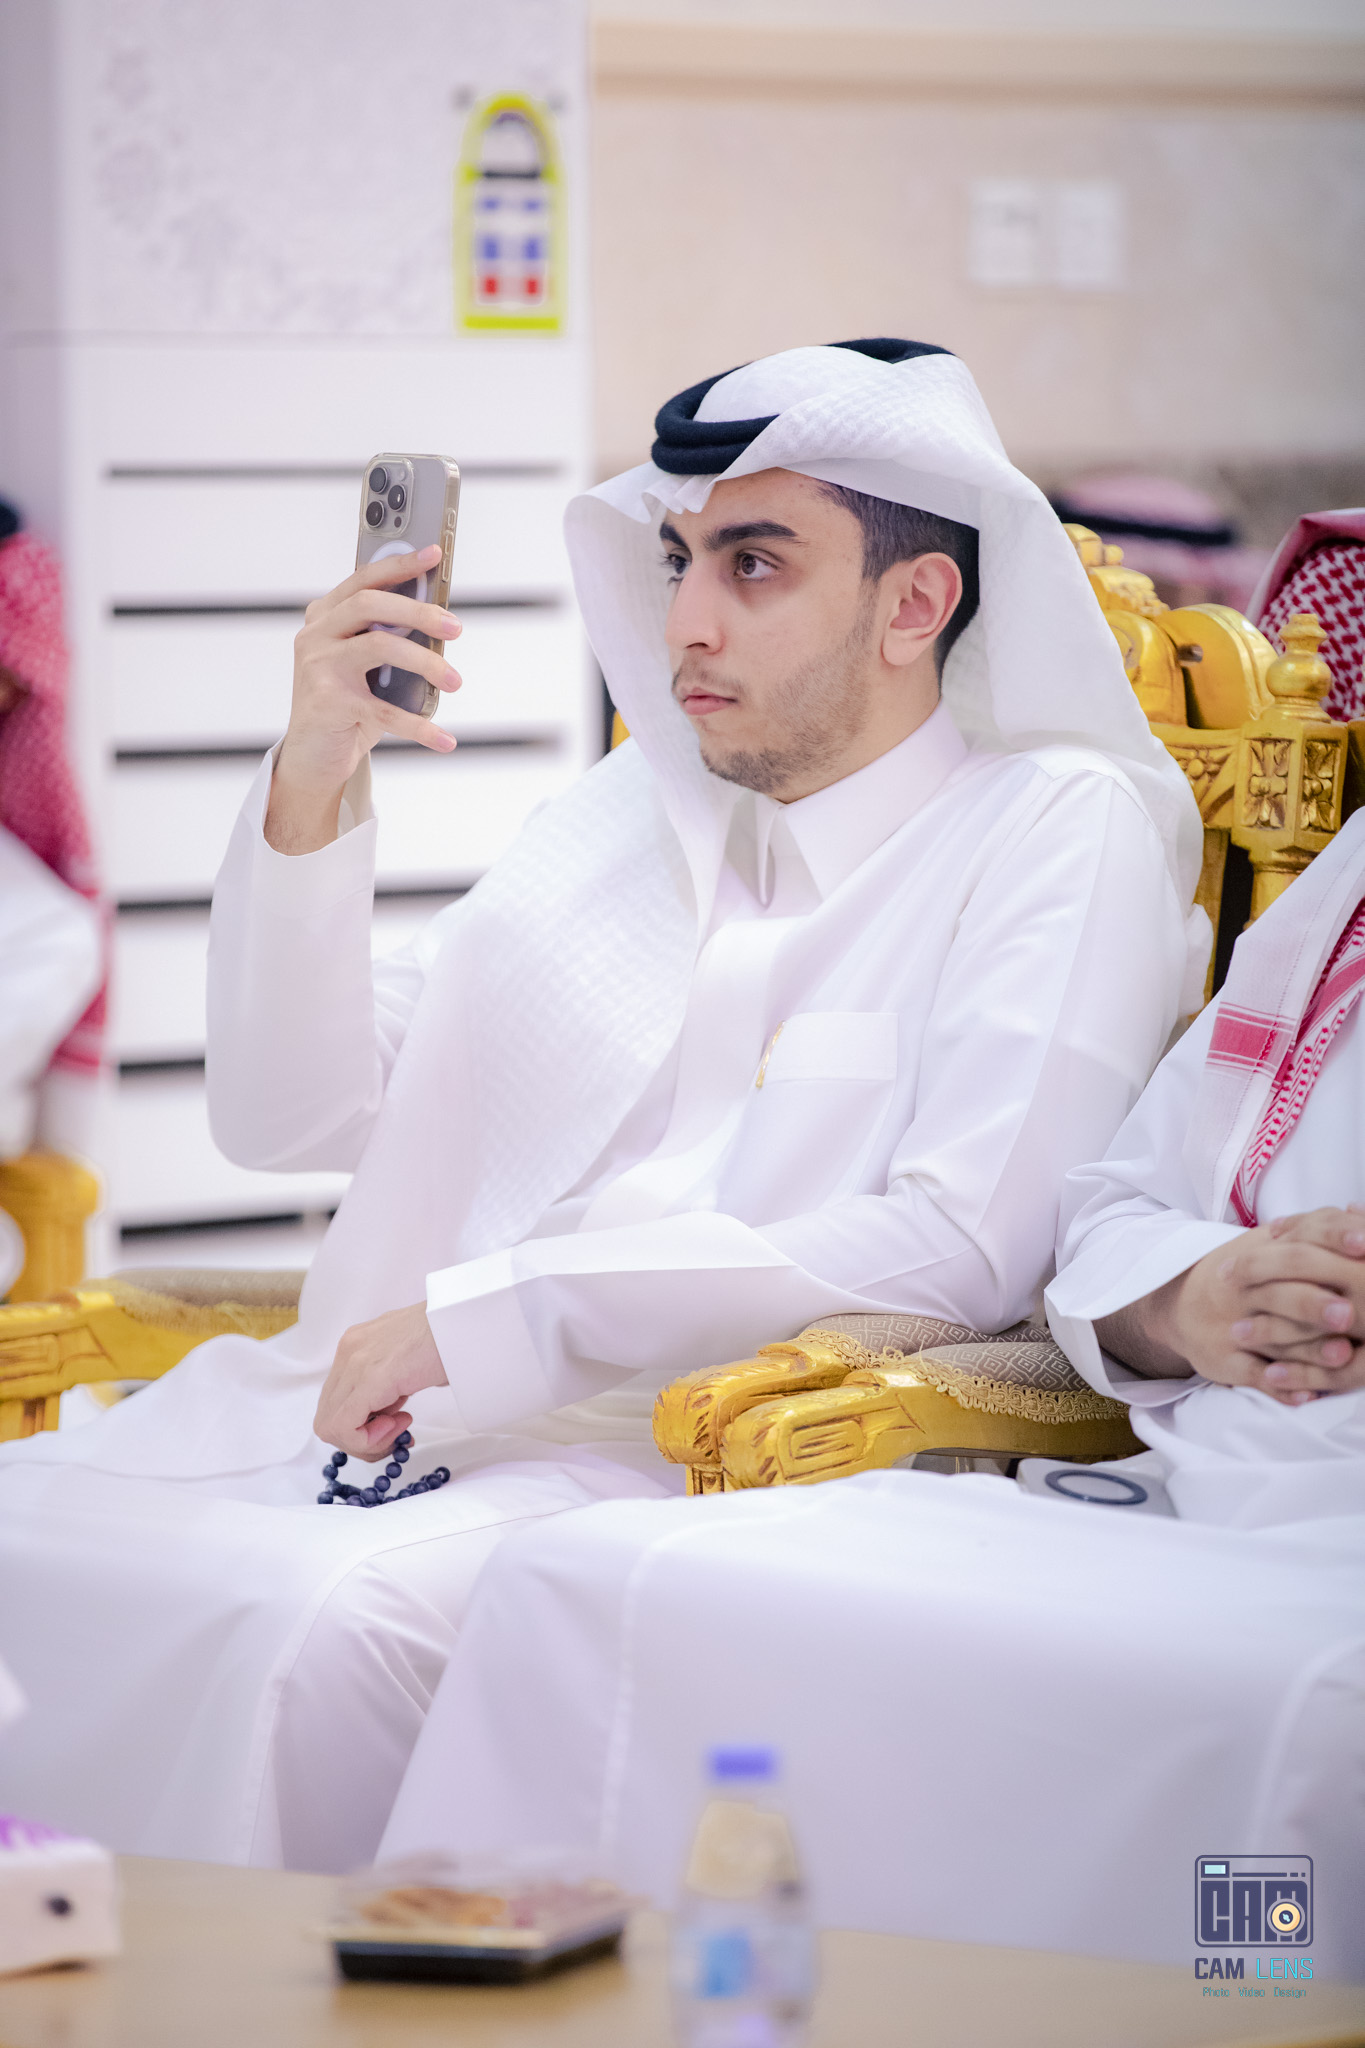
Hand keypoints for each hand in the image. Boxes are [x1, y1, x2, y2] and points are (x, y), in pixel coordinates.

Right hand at [266, 545, 462, 853]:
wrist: (312, 756)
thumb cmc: (347, 704)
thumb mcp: (365, 665)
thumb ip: (388, 637)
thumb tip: (440, 621)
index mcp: (324, 617)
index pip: (363, 580)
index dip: (399, 565)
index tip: (434, 554)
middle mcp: (315, 635)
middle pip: (370, 606)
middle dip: (418, 611)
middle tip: (456, 627)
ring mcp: (317, 668)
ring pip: (379, 647)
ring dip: (426, 662)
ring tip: (455, 680)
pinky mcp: (328, 705)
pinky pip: (384, 712)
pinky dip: (420, 727)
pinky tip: (445, 739)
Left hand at [313, 1303, 448, 1459]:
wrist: (466, 1318)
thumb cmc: (448, 1335)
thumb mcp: (406, 1360)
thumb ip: (387, 1384)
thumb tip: (385, 1414)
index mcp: (357, 1346)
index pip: (337, 1402)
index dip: (360, 1425)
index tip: (392, 1425)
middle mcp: (348, 1352)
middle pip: (328, 1417)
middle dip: (361, 1438)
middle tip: (395, 1431)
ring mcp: (354, 1362)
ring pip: (331, 1427)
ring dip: (366, 1440)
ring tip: (401, 1423)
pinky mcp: (369, 1378)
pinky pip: (345, 1427)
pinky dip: (367, 1440)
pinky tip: (399, 1424)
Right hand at [1101, 1206, 1364, 1404]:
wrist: (1178, 1304)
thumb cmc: (1244, 1273)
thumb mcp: (1269, 1243)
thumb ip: (1316, 1229)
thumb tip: (1360, 1212)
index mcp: (1263, 1251)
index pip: (1300, 1238)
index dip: (1332, 1240)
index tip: (1363, 1245)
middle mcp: (1246, 1287)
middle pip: (1283, 1292)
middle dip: (1316, 1302)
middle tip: (1348, 1312)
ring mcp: (1233, 1324)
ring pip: (1273, 1338)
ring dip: (1309, 1349)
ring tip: (1343, 1355)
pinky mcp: (1225, 1359)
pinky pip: (1252, 1375)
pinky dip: (1280, 1386)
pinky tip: (1307, 1395)